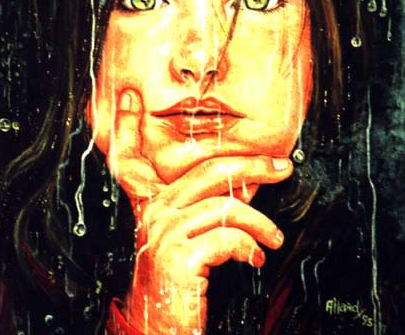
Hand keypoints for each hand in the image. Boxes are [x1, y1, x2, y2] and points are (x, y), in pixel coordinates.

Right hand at [102, 89, 292, 334]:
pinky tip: (254, 259)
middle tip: (281, 166)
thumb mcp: (188, 239)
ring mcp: (164, 232)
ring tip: (273, 237)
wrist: (159, 329)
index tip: (130, 96)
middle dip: (251, 165)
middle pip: (207, 172)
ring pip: (226, 204)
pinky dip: (250, 246)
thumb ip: (207, 207)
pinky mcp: (179, 255)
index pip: (132, 160)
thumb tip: (245, 185)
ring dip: (260, 222)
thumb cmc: (178, 285)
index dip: (128, 126)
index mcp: (150, 207)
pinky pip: (229, 235)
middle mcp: (153, 213)